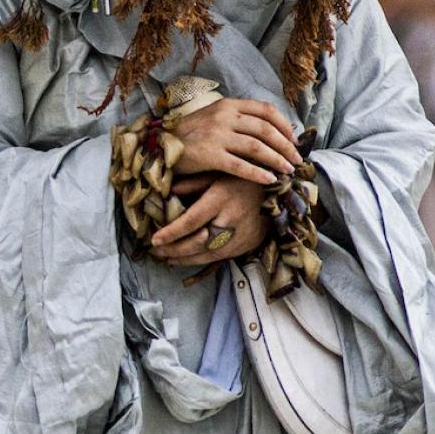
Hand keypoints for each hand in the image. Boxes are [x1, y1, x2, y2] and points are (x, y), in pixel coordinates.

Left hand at [152, 175, 268, 263]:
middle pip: (198, 242)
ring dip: (185, 259)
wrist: (280, 190)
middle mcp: (231, 219)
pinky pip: (221, 257)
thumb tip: (168, 194)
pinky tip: (186, 259)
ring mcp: (241, 235)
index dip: (171, 233)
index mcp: (221, 199)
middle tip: (157, 252)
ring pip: (209, 254)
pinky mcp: (248, 244)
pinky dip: (201, 260)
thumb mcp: (217, 173)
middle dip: (175, 250)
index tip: (154, 240)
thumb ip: (193, 184)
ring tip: (167, 259)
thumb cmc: (243, 177)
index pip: (191, 221)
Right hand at [163, 95, 302, 186]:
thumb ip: (236, 118)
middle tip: (297, 160)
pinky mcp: (210, 155)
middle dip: (285, 146)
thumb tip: (267, 129)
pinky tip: (269, 181)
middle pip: (265, 130)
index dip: (284, 126)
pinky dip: (258, 174)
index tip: (294, 140)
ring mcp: (217, 135)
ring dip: (277, 160)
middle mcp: (224, 117)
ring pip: (257, 147)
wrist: (160, 145)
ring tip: (288, 171)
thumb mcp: (213, 116)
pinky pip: (240, 166)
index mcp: (228, 105)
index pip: (265, 110)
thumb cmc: (189, 134)